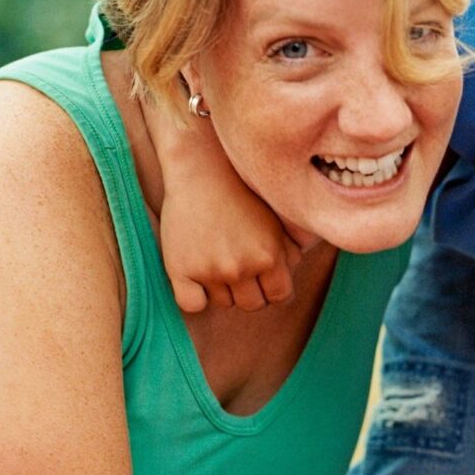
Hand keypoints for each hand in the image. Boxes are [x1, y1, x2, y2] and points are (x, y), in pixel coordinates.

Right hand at [161, 193, 300, 313]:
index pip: (280, 296)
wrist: (202, 169)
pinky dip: (196, 297)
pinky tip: (198, 275)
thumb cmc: (242, 191)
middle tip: (241, 269)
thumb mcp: (275, 217)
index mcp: (269, 255)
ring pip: (223, 302)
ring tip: (219, 258)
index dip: (274, 290)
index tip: (266, 280)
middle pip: (252, 304)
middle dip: (251, 291)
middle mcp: (241, 267)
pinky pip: (192, 305)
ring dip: (223, 289)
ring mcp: (210, 270)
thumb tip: (294, 271)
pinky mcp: (180, 270)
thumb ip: (290, 248)